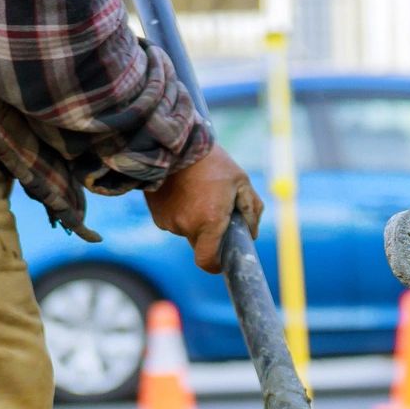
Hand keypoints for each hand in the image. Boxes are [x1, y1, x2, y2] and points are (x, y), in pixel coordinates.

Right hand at [145, 144, 263, 273]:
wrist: (174, 143)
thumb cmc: (212, 162)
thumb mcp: (240, 180)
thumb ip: (251, 210)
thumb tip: (252, 233)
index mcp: (209, 222)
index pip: (208, 261)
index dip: (215, 265)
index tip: (221, 260)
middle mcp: (187, 226)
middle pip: (200, 243)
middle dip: (208, 232)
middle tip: (213, 208)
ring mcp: (169, 221)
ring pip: (186, 230)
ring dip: (193, 218)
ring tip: (196, 192)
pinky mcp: (157, 214)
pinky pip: (172, 220)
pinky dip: (179, 210)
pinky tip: (182, 191)